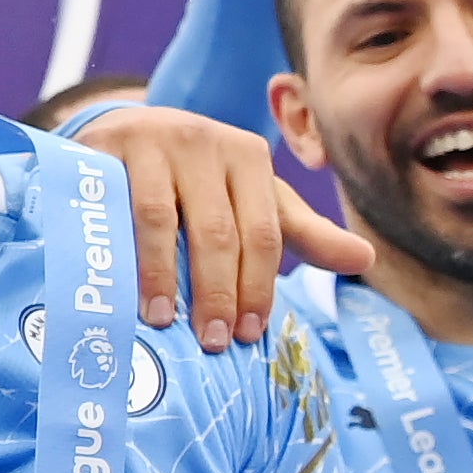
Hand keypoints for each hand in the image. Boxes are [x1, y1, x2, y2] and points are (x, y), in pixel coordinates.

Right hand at [68, 106, 373, 350]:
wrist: (123, 132)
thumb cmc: (197, 178)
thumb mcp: (252, 199)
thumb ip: (303, 232)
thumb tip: (366, 259)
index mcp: (249, 156)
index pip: (263, 233)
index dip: (258, 287)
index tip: (247, 334)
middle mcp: (205, 141)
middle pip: (217, 230)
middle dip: (218, 291)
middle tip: (212, 340)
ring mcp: (153, 139)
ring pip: (161, 218)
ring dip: (162, 275)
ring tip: (163, 320)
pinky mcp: (106, 145)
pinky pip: (113, 204)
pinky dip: (119, 248)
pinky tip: (118, 283)